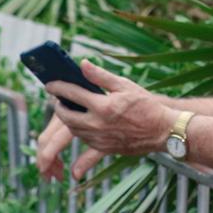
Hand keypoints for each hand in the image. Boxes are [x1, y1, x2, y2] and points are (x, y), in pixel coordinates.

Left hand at [47, 60, 172, 179]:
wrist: (163, 131)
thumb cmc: (147, 106)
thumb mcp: (125, 86)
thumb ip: (101, 76)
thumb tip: (82, 64)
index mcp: (102, 106)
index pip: (72, 93)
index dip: (57, 87)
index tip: (49, 84)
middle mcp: (97, 124)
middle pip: (66, 115)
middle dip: (58, 106)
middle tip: (58, 99)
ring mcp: (100, 138)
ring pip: (73, 130)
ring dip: (67, 119)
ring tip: (69, 109)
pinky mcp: (105, 148)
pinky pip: (84, 141)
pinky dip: (79, 131)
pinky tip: (83, 123)